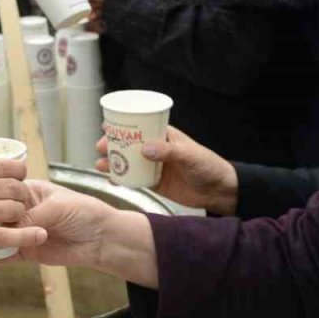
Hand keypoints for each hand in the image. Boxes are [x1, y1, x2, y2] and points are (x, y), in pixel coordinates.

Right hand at [0, 157, 45, 261]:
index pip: (3, 165)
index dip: (20, 173)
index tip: (22, 179)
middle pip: (12, 186)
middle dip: (24, 195)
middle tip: (26, 203)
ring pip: (11, 208)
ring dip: (21, 214)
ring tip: (22, 220)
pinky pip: (2, 236)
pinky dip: (24, 236)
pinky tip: (37, 237)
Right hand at [15, 181, 157, 286]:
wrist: (102, 239)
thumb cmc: (84, 213)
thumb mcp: (57, 207)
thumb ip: (32, 216)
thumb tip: (8, 228)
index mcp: (29, 191)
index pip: (3, 191)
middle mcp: (23, 210)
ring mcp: (24, 231)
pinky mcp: (27, 251)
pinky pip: (7, 255)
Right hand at [95, 126, 238, 214]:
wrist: (219, 191)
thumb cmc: (207, 166)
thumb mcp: (188, 155)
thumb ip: (167, 151)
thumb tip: (144, 149)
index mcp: (164, 136)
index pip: (139, 126)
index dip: (122, 125)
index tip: (106, 126)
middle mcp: (156, 149)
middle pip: (129, 144)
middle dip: (112, 144)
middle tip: (99, 148)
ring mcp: (154, 166)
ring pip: (129, 161)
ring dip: (114, 162)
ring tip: (100, 165)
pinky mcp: (155, 182)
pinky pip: (134, 179)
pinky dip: (122, 179)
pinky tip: (111, 180)